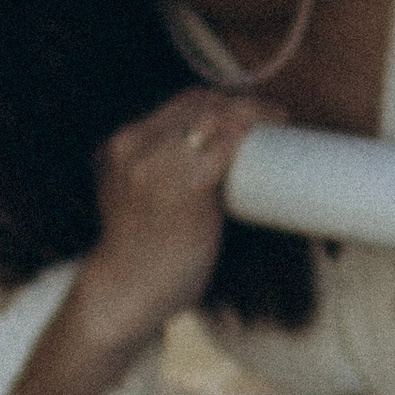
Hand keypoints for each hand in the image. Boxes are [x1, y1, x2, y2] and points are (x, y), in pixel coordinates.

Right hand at [0, 91, 275, 394]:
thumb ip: (160, 179)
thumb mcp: (138, 202)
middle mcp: (133, 146)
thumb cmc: (141, 257)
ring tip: (276, 121)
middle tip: (272, 117)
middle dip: (240, 102)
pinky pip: (226, 141)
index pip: (177, 105)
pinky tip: (271, 127)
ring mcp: (155, 163)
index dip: (218, 101)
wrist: (124, 294)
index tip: (247, 110)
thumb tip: (215, 174)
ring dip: (252, 111)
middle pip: (198, 103)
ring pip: (214, 115)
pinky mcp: (184, 185)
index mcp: (118, 147)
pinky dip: (252, 128)